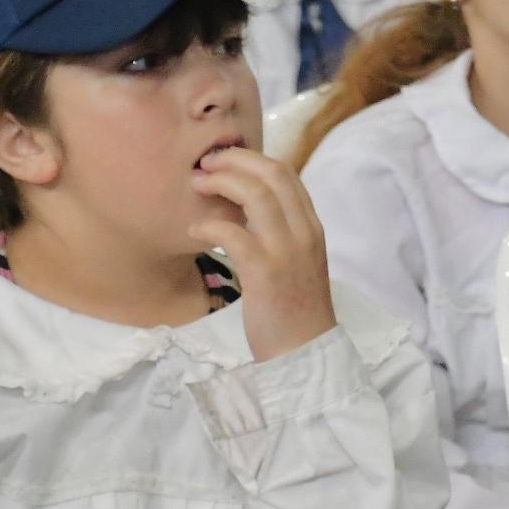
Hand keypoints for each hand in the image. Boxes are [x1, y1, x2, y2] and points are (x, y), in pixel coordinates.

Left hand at [189, 148, 334, 360]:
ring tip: (198, 187)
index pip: (287, 174)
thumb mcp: (298, 260)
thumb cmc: (295, 307)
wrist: (304, 350)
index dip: (251, 159)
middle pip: (272, 174)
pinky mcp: (265, 273)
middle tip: (205, 164)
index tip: (224, 162)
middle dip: (234, 161)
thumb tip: (247, 207)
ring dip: (221, 183)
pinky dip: (210, 225)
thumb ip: (281, 231)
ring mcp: (287, 252)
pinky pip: (233, 234)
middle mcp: (305, 233)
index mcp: (312, 227)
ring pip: (256, 195)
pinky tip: (196, 230)